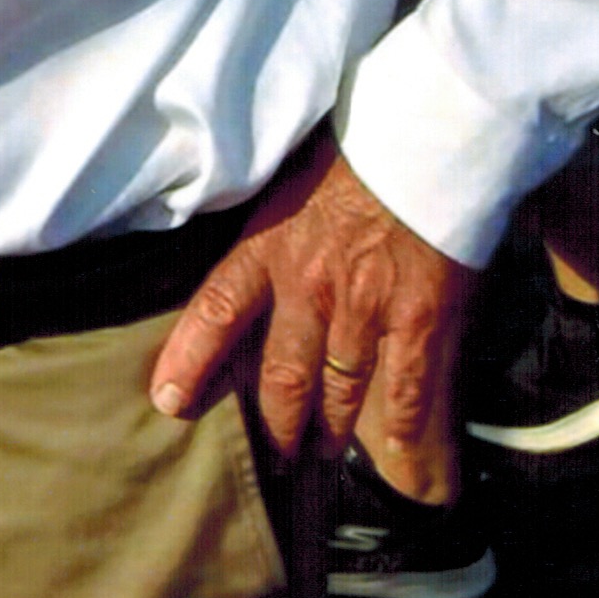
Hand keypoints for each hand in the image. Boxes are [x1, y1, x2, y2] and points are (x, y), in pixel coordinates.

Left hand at [150, 137, 478, 502]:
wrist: (430, 135)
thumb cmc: (359, 145)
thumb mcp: (288, 176)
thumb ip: (267, 223)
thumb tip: (247, 254)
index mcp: (269, 245)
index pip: (216, 311)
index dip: (190, 361)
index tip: (169, 402)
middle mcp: (309, 287)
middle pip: (282, 377)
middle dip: (276, 425)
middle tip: (274, 456)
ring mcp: (364, 310)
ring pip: (338, 393)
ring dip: (329, 431)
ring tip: (322, 453)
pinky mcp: (418, 322)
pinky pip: (408, 394)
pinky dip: (404, 435)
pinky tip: (400, 462)